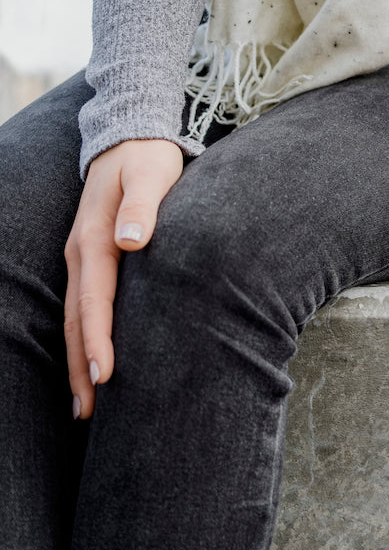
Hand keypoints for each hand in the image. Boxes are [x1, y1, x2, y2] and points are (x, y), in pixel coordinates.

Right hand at [63, 138, 183, 417]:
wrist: (130, 138)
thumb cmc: (147, 159)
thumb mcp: (150, 174)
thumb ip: (141, 207)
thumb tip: (130, 240)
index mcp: (95, 239)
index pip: (95, 300)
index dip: (98, 339)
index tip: (105, 374)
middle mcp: (82, 254)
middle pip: (79, 320)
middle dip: (80, 366)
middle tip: (89, 411)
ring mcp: (83, 258)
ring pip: (78, 318)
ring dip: (78, 360)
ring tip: (85, 405)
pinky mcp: (93, 260)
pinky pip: (85, 307)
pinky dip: (85, 339)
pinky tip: (92, 365)